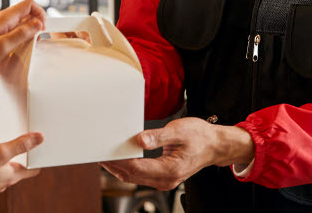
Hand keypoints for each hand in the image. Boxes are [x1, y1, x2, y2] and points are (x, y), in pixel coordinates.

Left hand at [0, 0, 45, 78]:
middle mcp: (1, 19)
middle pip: (25, 12)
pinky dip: (18, 37)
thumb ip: (22, 33)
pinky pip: (12, 31)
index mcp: (4, 18)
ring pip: (19, 22)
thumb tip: (37, 23)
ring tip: (26, 46)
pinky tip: (16, 49)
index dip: (39, 13)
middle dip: (35, 23)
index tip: (41, 28)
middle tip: (36, 39)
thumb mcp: (3, 46)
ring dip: (27, 31)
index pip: (29, 4)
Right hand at [0, 132, 43, 212]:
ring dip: (5, 159)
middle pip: (18, 169)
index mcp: (12, 177)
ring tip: (1, 145)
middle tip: (22, 140)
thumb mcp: (0, 152)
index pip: (33, 169)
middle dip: (21, 156)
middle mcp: (3, 183)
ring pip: (3, 171)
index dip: (38, 158)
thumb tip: (40, 138)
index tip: (41, 147)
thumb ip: (20, 144)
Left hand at [100, 118, 254, 190]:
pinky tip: (118, 157)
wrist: (215, 145)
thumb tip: (138, 140)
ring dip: (117, 166)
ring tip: (103, 153)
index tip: (104, 151)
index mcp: (169, 170)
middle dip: (113, 164)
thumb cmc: (200, 137)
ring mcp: (163, 180)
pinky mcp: (162, 176)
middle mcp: (165, 180)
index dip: (118, 160)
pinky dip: (127, 166)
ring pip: (133, 177)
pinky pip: (139, 174)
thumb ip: (157, 136)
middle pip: (131, 175)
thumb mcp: (179, 131)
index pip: (136, 168)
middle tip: (96, 151)